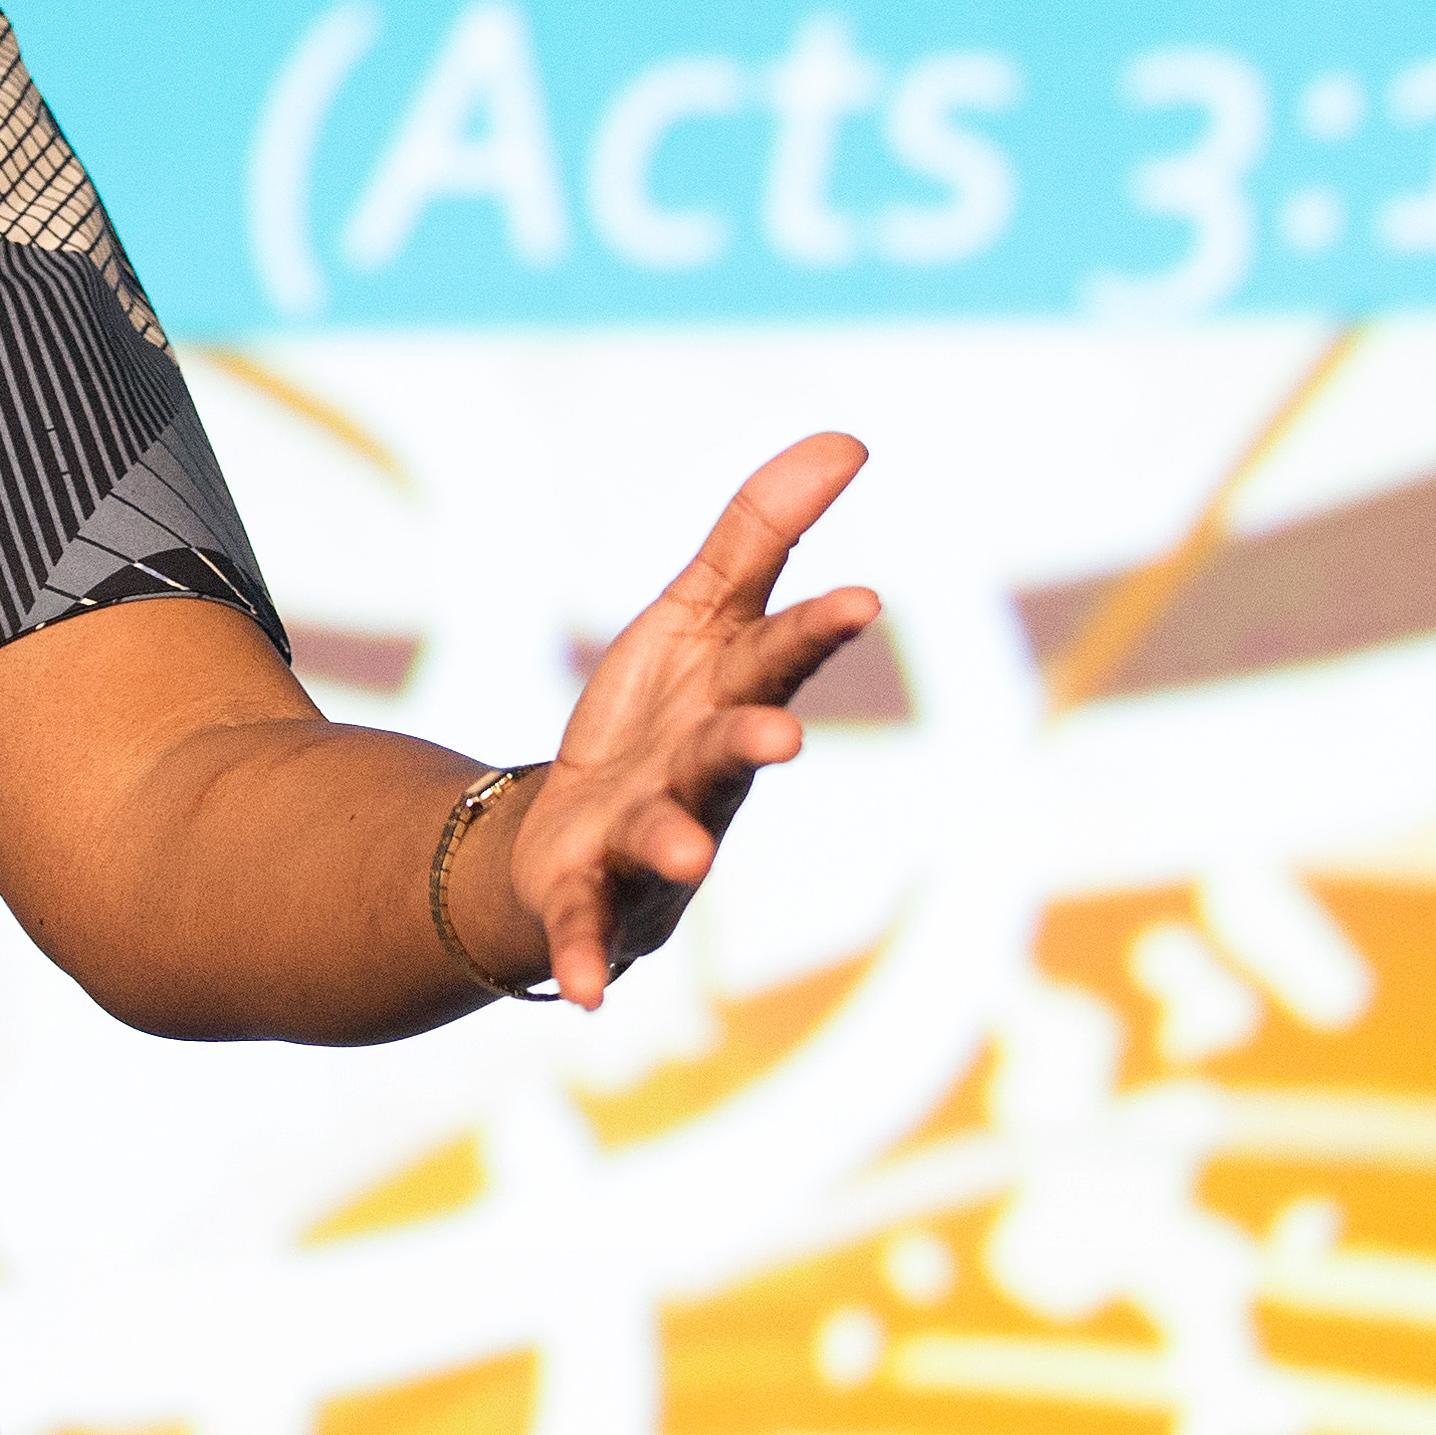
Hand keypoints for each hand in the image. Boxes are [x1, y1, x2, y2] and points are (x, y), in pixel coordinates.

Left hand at [505, 431, 878, 1009]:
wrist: (575, 835)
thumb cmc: (657, 722)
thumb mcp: (696, 615)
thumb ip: (761, 532)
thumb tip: (850, 436)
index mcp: (729, 700)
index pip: (776, 656)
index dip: (814, 631)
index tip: (860, 598)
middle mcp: (702, 774)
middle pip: (726, 751)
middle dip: (749, 742)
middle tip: (779, 736)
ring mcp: (647, 838)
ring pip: (665, 835)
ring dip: (676, 840)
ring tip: (688, 850)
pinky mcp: (585, 893)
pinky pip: (586, 928)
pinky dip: (587, 958)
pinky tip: (587, 998)